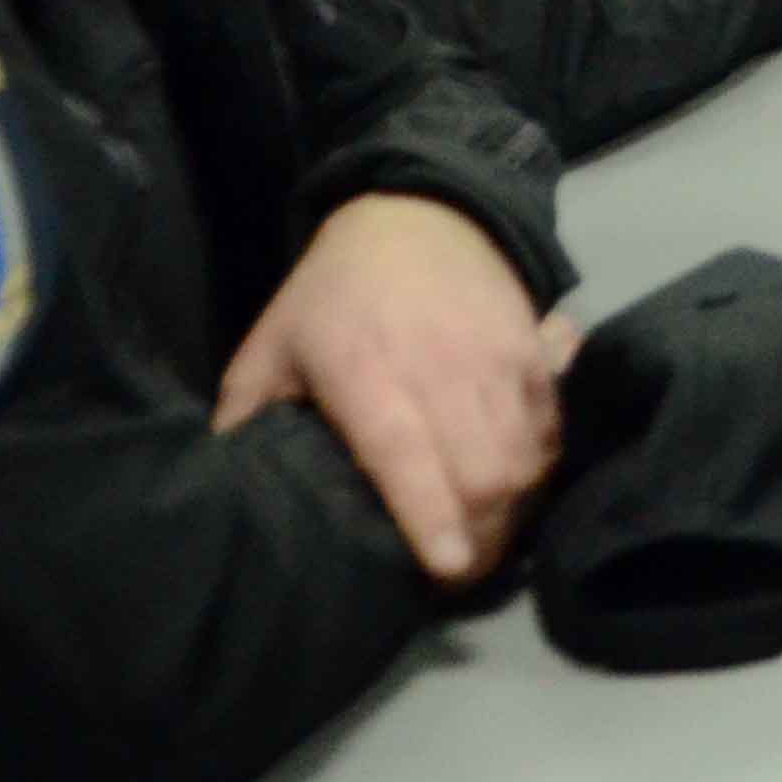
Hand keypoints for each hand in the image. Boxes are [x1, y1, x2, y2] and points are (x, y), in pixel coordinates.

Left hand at [214, 194, 562, 586]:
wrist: (416, 213)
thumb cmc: (332, 293)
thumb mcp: (271, 346)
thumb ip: (247, 419)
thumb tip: (230, 497)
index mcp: (364, 372)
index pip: (405, 453)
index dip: (430, 515)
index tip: (445, 568)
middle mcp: (440, 366)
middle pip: (483, 471)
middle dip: (481, 533)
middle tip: (460, 567)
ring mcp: (496, 356)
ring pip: (525, 455)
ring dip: (513, 506)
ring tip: (488, 532)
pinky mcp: (533, 348)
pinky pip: (551, 425)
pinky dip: (539, 463)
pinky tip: (515, 479)